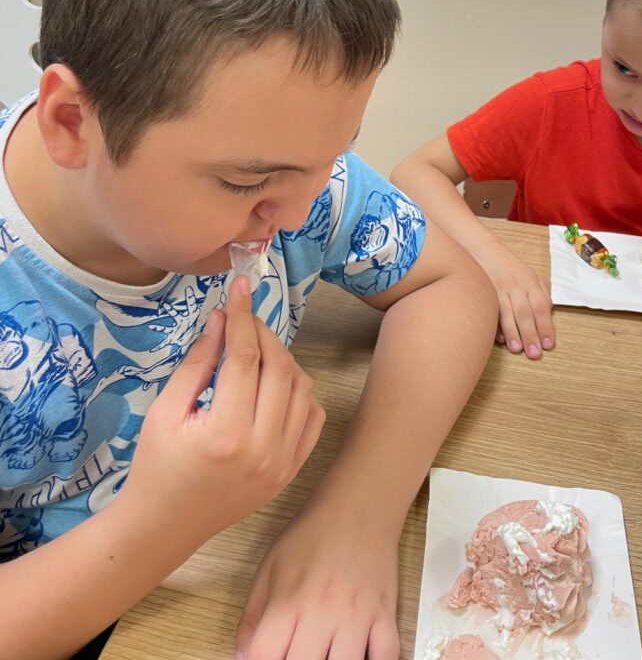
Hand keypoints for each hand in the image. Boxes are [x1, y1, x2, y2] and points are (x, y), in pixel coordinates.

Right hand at [122, 276, 324, 539]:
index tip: (241, 288)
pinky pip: (313, 417)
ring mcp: (283, 462)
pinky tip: (275, 383)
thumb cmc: (156, 465)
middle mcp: (264, 448)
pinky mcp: (291, 470)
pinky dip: (300, 391)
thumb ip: (197, 362)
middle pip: (280, 368)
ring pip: (303, 388)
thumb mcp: (165, 409)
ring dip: (283, 359)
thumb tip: (222, 318)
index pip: (245, 357)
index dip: (243, 316)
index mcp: (226, 432)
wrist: (165, 525)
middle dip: (264, 333)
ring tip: (256, 351)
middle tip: (244, 319)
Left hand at [235, 509, 399, 659]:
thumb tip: (242, 657)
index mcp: (288, 601)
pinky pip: (387, 656)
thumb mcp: (270, 566)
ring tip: (323, 654)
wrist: (358, 503)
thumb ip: (252, 615)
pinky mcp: (385, 613)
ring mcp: (357, 615)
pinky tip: (360, 656)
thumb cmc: (313, 533)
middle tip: (295, 652)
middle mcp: (322, 612)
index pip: (265, 657)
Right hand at [490, 254, 553, 358]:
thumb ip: (541, 293)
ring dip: (512, 332)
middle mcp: (516, 286)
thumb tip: (548, 313)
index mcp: (530, 283)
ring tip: (516, 350)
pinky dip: (494, 325)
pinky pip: (490, 310)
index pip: (541, 307)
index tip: (548, 345)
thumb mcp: (530, 275)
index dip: (545, 326)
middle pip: (525, 312)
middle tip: (534, 354)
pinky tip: (499, 338)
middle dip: (530, 334)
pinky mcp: (483, 291)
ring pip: (507, 313)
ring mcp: (498, 288)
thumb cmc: (509, 267)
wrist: (482, 249)